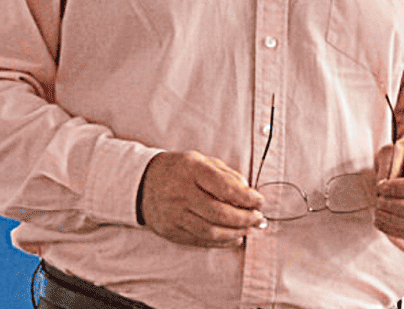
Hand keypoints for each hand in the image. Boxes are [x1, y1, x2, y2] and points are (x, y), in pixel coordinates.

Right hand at [138, 151, 265, 247]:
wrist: (143, 182)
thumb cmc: (179, 169)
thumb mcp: (201, 161)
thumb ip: (226, 174)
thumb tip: (249, 193)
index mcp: (191, 170)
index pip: (224, 187)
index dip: (246, 197)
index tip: (260, 201)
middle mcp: (181, 193)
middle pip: (219, 213)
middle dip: (244, 218)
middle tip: (258, 219)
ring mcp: (175, 215)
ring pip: (210, 231)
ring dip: (234, 233)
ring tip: (248, 229)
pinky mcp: (171, 231)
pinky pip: (200, 241)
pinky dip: (220, 242)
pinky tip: (233, 237)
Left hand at [373, 139, 403, 240]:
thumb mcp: (396, 149)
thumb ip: (388, 165)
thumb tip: (381, 191)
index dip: (401, 188)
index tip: (380, 185)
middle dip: (399, 207)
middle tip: (378, 202)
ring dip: (399, 223)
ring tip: (378, 215)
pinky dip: (398, 232)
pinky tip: (382, 223)